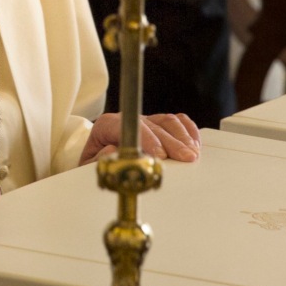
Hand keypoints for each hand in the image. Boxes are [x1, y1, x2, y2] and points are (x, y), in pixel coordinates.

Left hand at [79, 112, 201, 164]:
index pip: (130, 127)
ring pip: (168, 121)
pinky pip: (178, 121)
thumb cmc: (99, 164)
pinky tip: (194, 144)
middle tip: (185, 159)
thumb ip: (99, 159)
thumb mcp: (90, 166)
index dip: (148, 139)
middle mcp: (128, 119)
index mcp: (108, 125)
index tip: (160, 155)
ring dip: (183, 138)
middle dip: (172, 143)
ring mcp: (146, 120)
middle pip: (154, 126)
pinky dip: (188, 131)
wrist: (101, 160)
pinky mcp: (159, 124)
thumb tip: (114, 150)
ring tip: (192, 154)